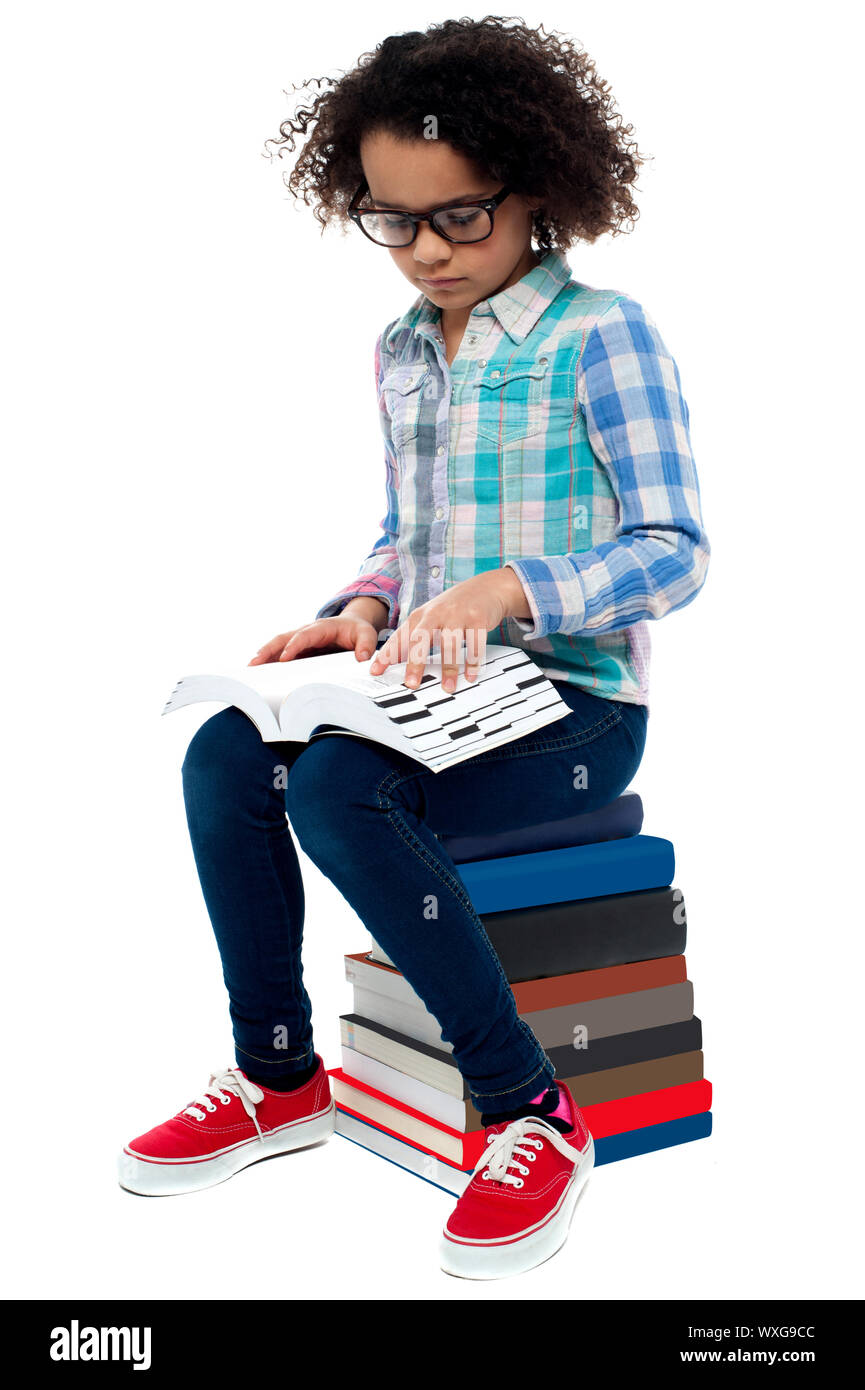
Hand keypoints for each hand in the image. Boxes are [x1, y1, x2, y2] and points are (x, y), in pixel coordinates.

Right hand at [248, 616, 379, 665]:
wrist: (352, 626)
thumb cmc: (356, 630)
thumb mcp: (366, 634)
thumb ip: (366, 645)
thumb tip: (362, 658)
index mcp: (321, 628)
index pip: (304, 636)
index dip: (294, 646)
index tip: (284, 658)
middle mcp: (306, 632)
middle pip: (283, 638)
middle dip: (269, 649)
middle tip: (255, 662)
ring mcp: (300, 640)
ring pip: (278, 645)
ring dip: (264, 655)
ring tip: (251, 668)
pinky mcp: (298, 650)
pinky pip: (281, 653)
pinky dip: (270, 661)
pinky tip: (260, 672)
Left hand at [369, 568, 527, 692]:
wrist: (486, 587)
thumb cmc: (453, 607)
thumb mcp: (430, 617)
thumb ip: (413, 637)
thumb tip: (395, 660)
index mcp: (420, 616)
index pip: (399, 638)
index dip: (387, 655)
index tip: (375, 671)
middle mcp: (436, 614)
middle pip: (421, 639)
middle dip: (415, 663)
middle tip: (412, 683)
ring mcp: (457, 615)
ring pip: (449, 644)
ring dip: (449, 668)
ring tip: (447, 687)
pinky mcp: (477, 619)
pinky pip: (474, 644)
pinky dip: (472, 662)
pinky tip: (470, 675)